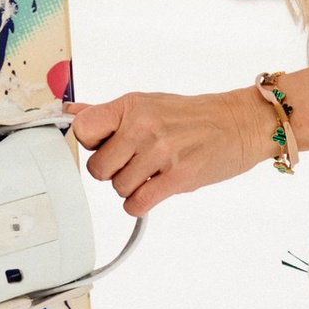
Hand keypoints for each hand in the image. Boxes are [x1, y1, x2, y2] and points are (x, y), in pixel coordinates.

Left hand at [72, 84, 276, 218]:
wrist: (238, 124)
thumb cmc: (193, 116)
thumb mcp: (148, 104)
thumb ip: (107, 112)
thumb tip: (70, 110)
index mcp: (132, 106)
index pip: (83, 129)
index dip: (91, 144)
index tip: (105, 146)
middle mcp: (144, 126)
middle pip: (98, 167)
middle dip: (113, 171)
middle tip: (134, 163)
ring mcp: (161, 152)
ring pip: (118, 188)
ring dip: (131, 187)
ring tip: (151, 174)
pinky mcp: (178, 177)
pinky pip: (136, 203)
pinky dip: (139, 204)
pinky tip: (152, 191)